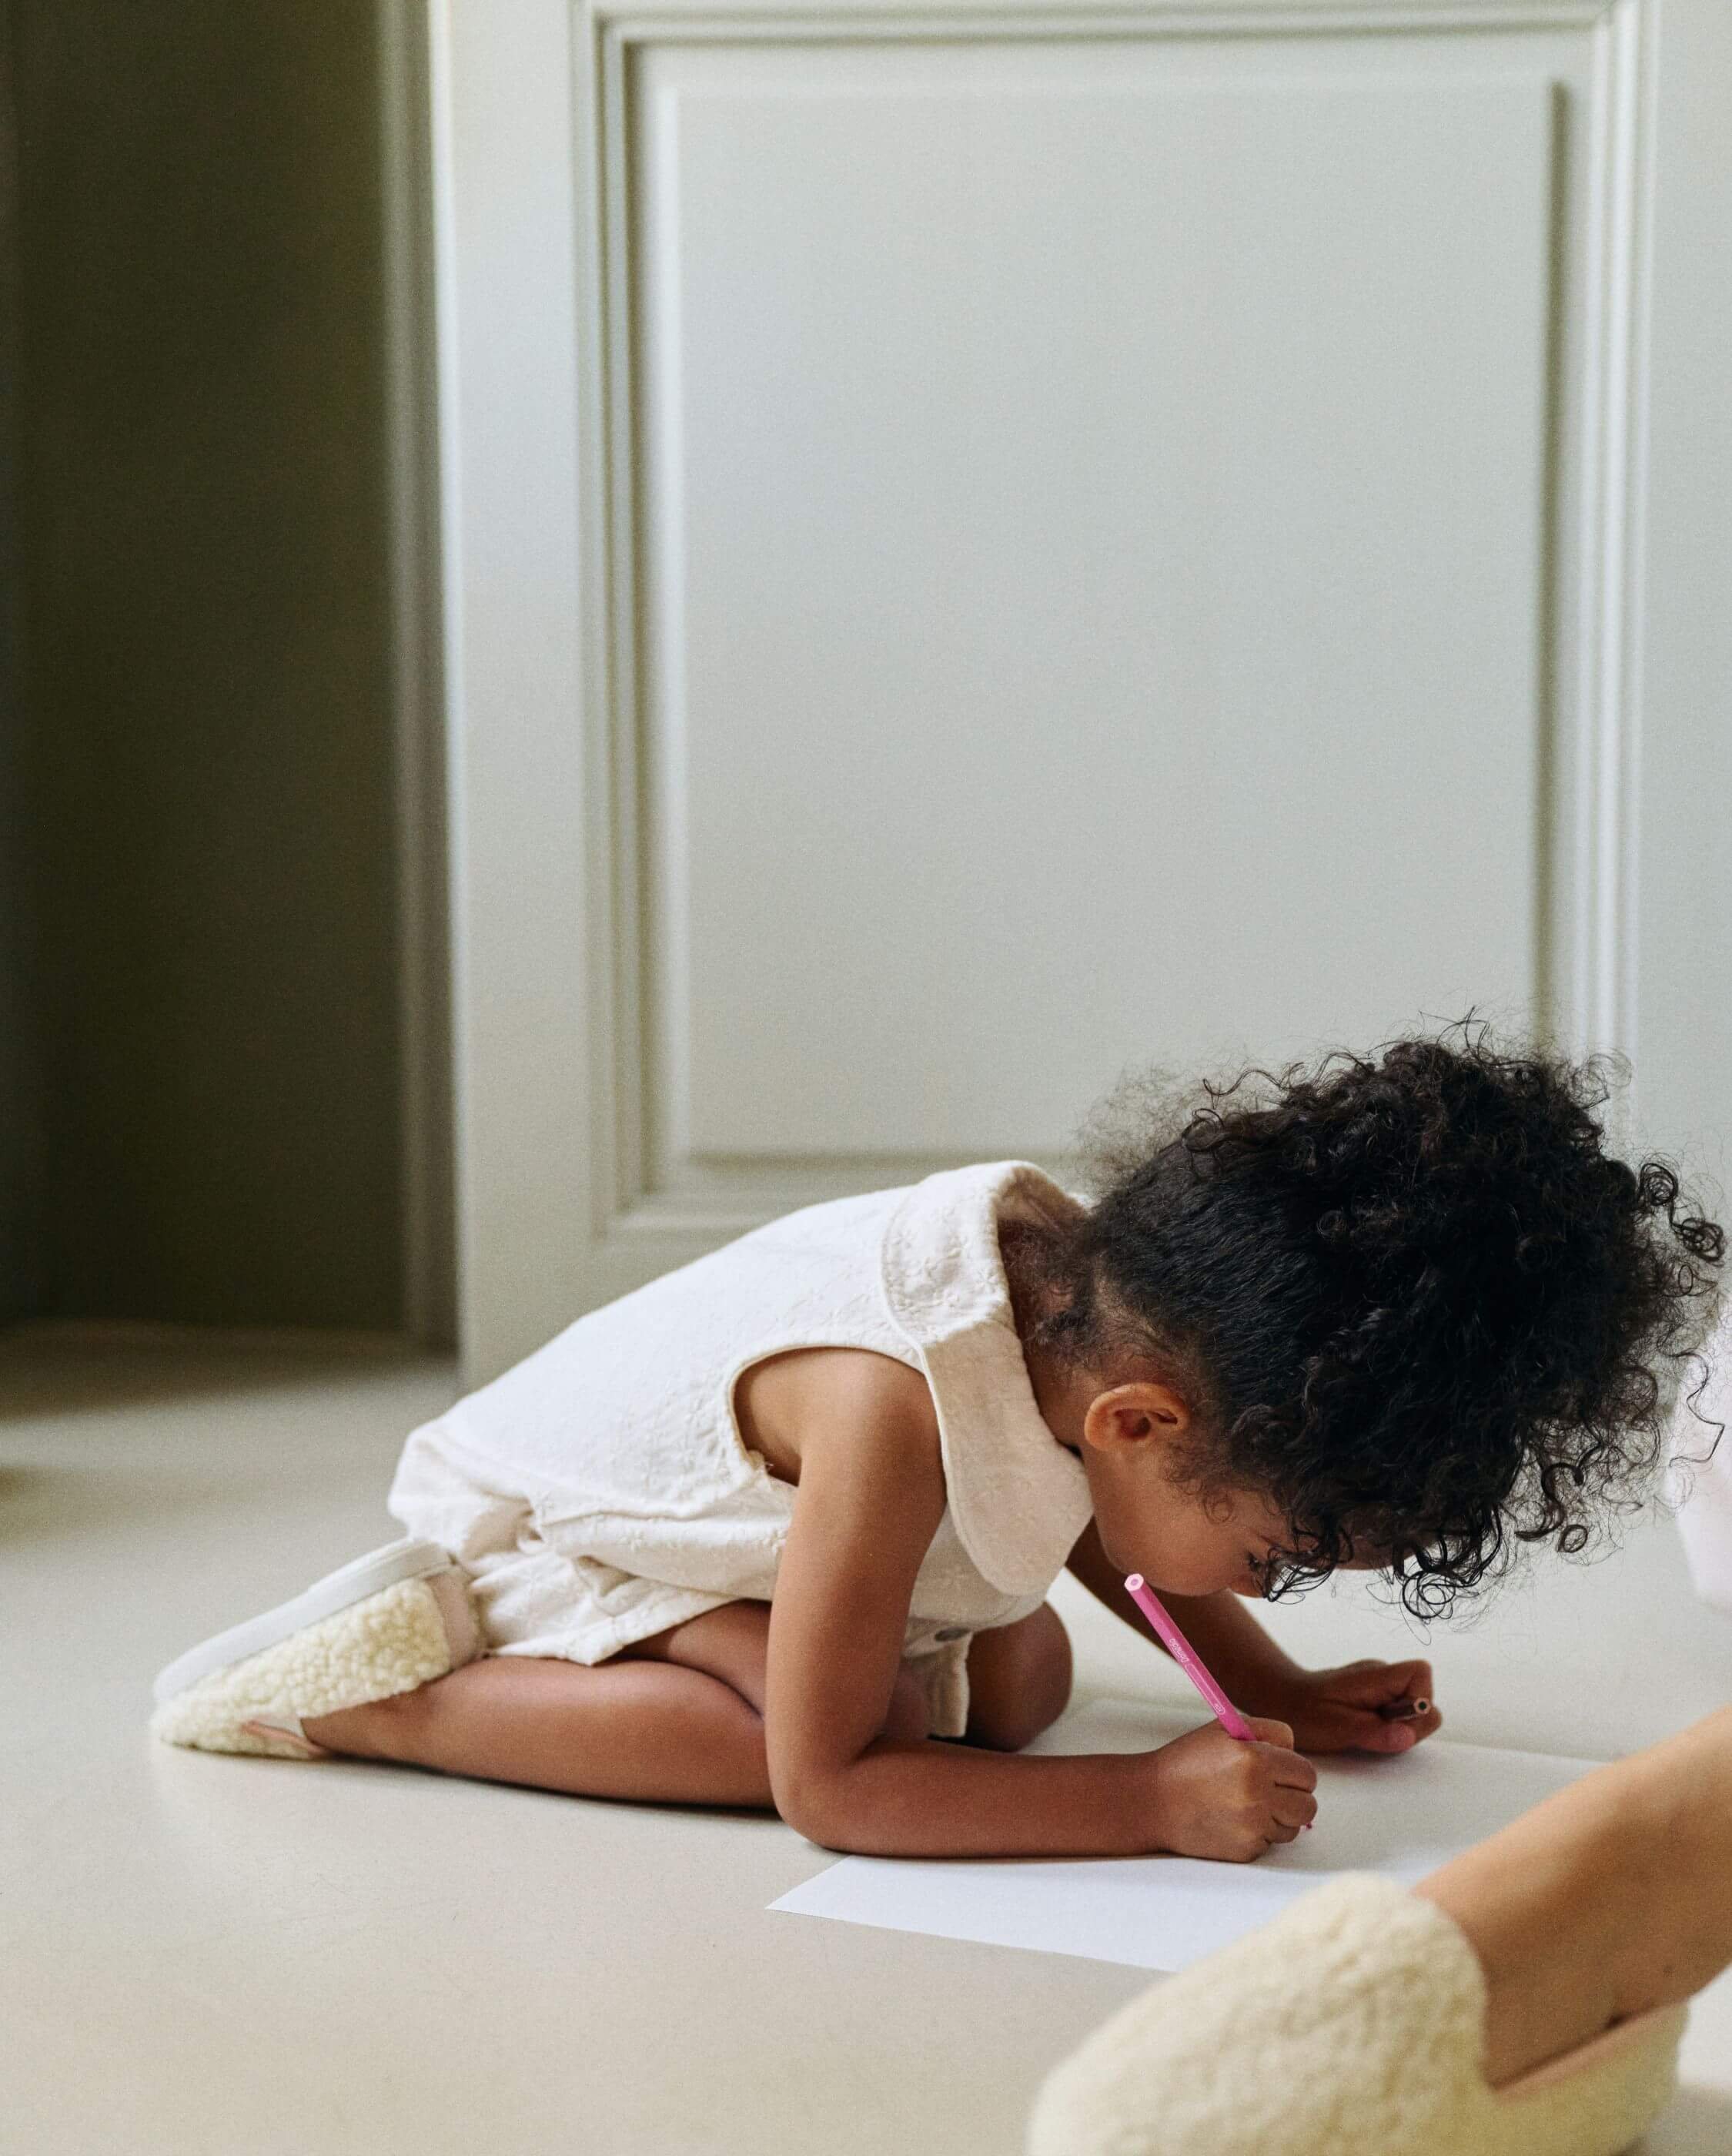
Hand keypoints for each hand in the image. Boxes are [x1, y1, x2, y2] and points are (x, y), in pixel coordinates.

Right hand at [1138, 1716, 1318, 1861]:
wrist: (1153, 1802)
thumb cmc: (1188, 1762)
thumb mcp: (1224, 1729)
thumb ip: (1268, 1732)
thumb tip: (1296, 1750)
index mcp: (1255, 1760)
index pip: (1307, 1773)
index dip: (1297, 1772)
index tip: (1284, 1772)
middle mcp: (1258, 1795)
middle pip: (1308, 1805)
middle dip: (1295, 1797)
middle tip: (1273, 1790)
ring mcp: (1252, 1826)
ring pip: (1293, 1827)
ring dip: (1279, 1817)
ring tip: (1249, 1804)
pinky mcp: (1245, 1850)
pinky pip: (1270, 1843)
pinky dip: (1259, 1833)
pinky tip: (1234, 1819)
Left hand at [1251, 1659, 1441, 1755]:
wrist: (1282, 1699)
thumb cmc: (1306, 1713)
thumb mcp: (1337, 1727)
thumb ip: (1374, 1732)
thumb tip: (1408, 1736)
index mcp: (1376, 1675)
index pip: (1421, 1673)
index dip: (1420, 1702)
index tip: (1397, 1726)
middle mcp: (1383, 1675)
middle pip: (1424, 1697)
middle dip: (1411, 1725)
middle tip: (1377, 1735)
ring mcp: (1381, 1684)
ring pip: (1413, 1709)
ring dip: (1399, 1729)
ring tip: (1366, 1733)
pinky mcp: (1376, 1696)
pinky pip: (1399, 1714)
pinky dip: (1389, 1728)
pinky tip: (1364, 1730)